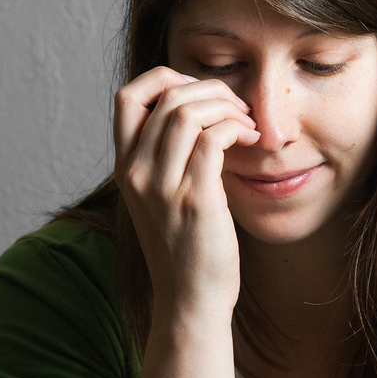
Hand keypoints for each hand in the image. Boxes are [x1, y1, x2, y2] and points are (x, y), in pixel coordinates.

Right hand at [113, 66, 259, 316]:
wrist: (190, 299)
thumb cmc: (184, 246)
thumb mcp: (160, 197)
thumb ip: (165, 157)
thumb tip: (197, 112)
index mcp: (125, 168)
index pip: (127, 97)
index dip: (163, 78)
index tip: (198, 89)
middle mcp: (136, 173)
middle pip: (166, 98)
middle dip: (210, 89)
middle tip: (237, 105)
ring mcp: (162, 187)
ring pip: (187, 112)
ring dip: (226, 106)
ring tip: (247, 122)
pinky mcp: (195, 201)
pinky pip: (212, 139)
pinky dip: (237, 127)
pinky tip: (251, 138)